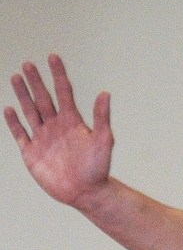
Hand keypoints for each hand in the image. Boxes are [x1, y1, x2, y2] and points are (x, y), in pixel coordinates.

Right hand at [5, 54, 113, 208]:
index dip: (58, 74)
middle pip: (43, 98)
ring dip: (23, 95)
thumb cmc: (98, 169)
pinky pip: (20, 134)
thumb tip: (105, 93)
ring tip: (16, 77)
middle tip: (28, 64)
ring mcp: (43, 138)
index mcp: (73, 122)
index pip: (63, 92)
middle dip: (36, 81)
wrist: (87, 193)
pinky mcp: (32, 153)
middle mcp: (56, 127)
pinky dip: (14, 122)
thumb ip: (102, 117)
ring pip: (30, 111)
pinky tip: (9, 108)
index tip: (53, 56)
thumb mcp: (103, 141)